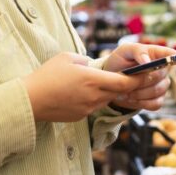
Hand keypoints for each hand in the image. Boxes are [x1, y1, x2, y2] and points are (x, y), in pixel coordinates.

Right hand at [22, 53, 147, 122]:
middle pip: (119, 92)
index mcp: (93, 80)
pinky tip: (84, 92)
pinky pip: (94, 106)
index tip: (146, 73)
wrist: (30, 101)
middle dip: (127, 84)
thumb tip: (92, 65)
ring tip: (105, 82)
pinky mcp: (80, 116)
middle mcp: (94, 96)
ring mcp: (87, 108)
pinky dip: (95, 99)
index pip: (125, 82)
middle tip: (134, 76)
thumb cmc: (46, 75)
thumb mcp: (67, 58)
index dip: (138, 78)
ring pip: (107, 99)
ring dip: (110, 92)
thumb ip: (85, 60)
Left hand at [104, 43, 175, 111]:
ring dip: (140, 92)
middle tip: (128, 81)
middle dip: (143, 79)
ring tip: (126, 91)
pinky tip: (131, 99)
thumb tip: (148, 62)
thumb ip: (138, 51)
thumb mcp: (124, 50)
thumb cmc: (120, 62)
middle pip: (161, 75)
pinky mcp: (157, 99)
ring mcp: (162, 85)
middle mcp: (163, 69)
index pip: (172, 55)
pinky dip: (142, 103)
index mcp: (156, 54)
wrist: (111, 81)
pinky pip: (156, 104)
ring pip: (159, 90)